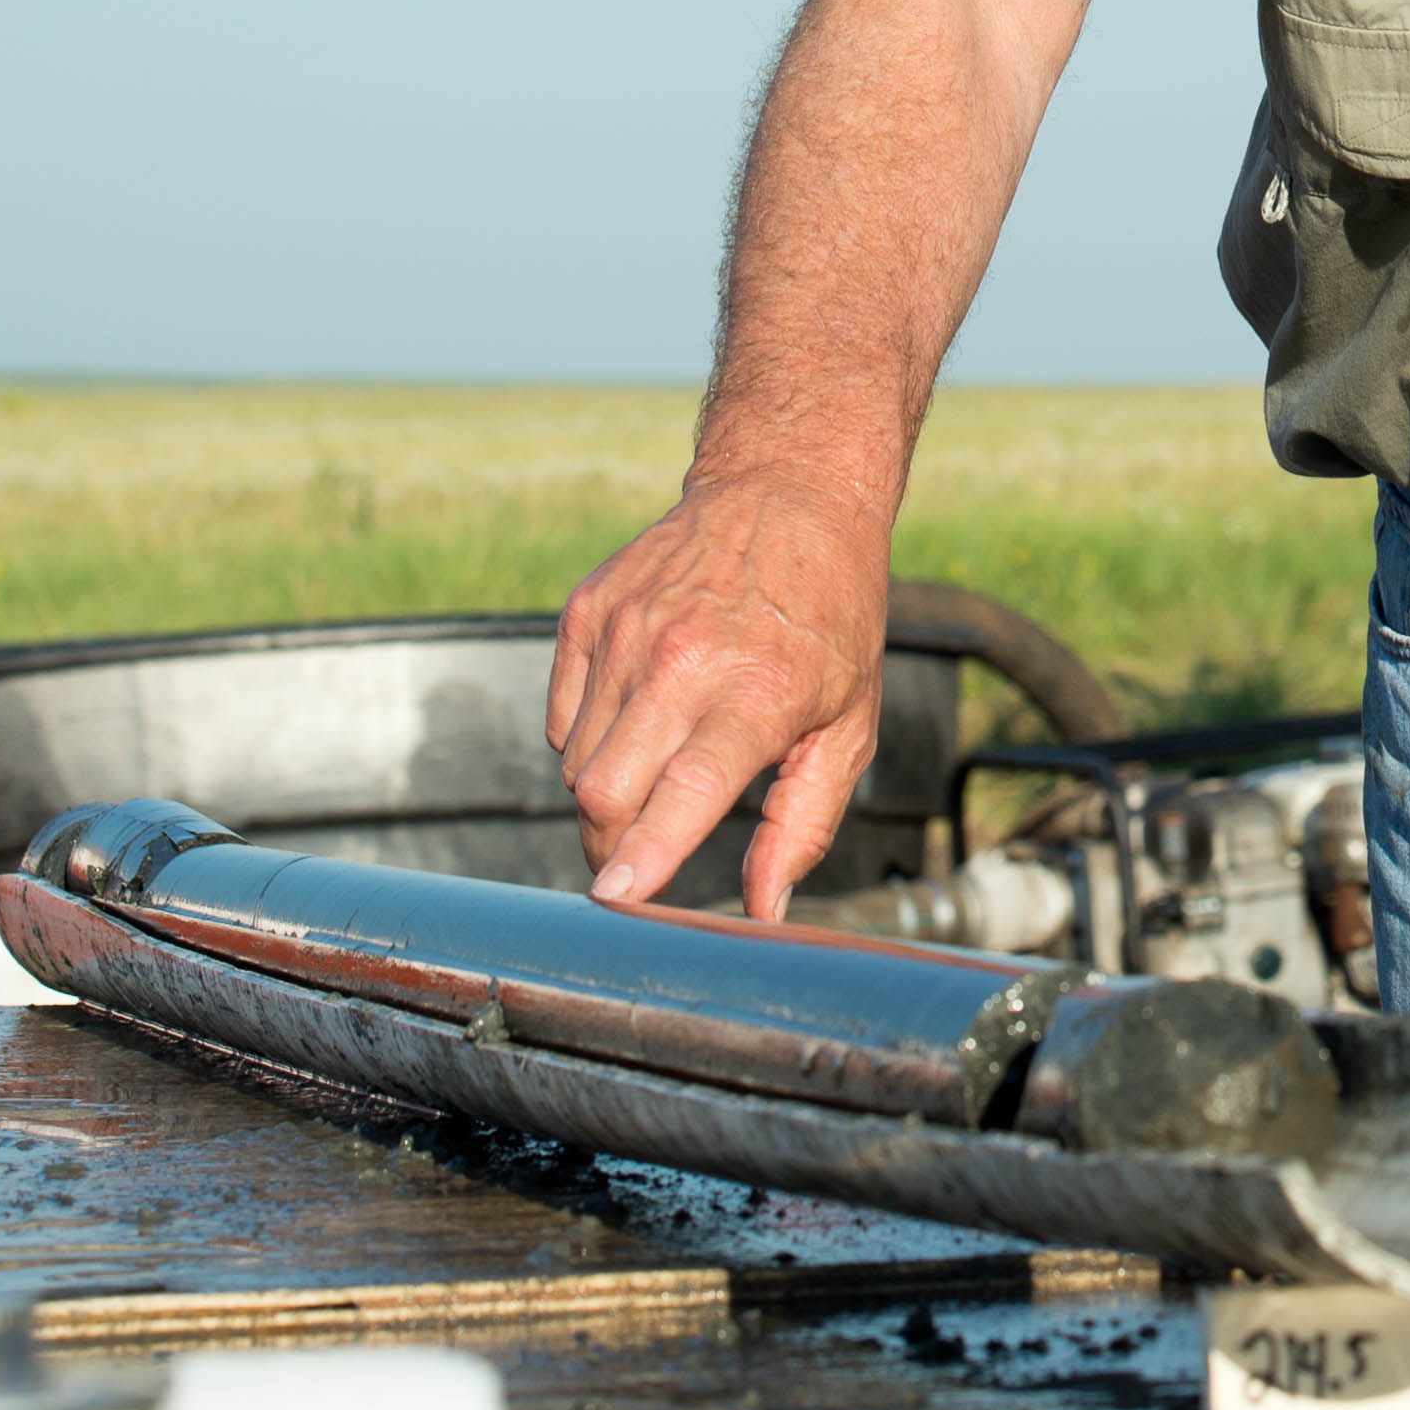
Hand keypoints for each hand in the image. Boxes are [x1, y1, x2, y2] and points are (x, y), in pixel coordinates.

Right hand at [547, 473, 895, 909]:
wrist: (788, 496)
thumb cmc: (830, 619)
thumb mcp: (847, 724)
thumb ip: (801, 826)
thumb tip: (764, 914)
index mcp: (757, 690)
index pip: (684, 790)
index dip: (645, 855)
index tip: (616, 900)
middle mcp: (682, 657)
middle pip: (604, 791)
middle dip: (611, 847)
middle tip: (640, 859)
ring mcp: (627, 629)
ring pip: (578, 760)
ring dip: (605, 793)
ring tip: (659, 768)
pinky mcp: (588, 610)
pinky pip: (563, 716)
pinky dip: (588, 740)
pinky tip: (639, 717)